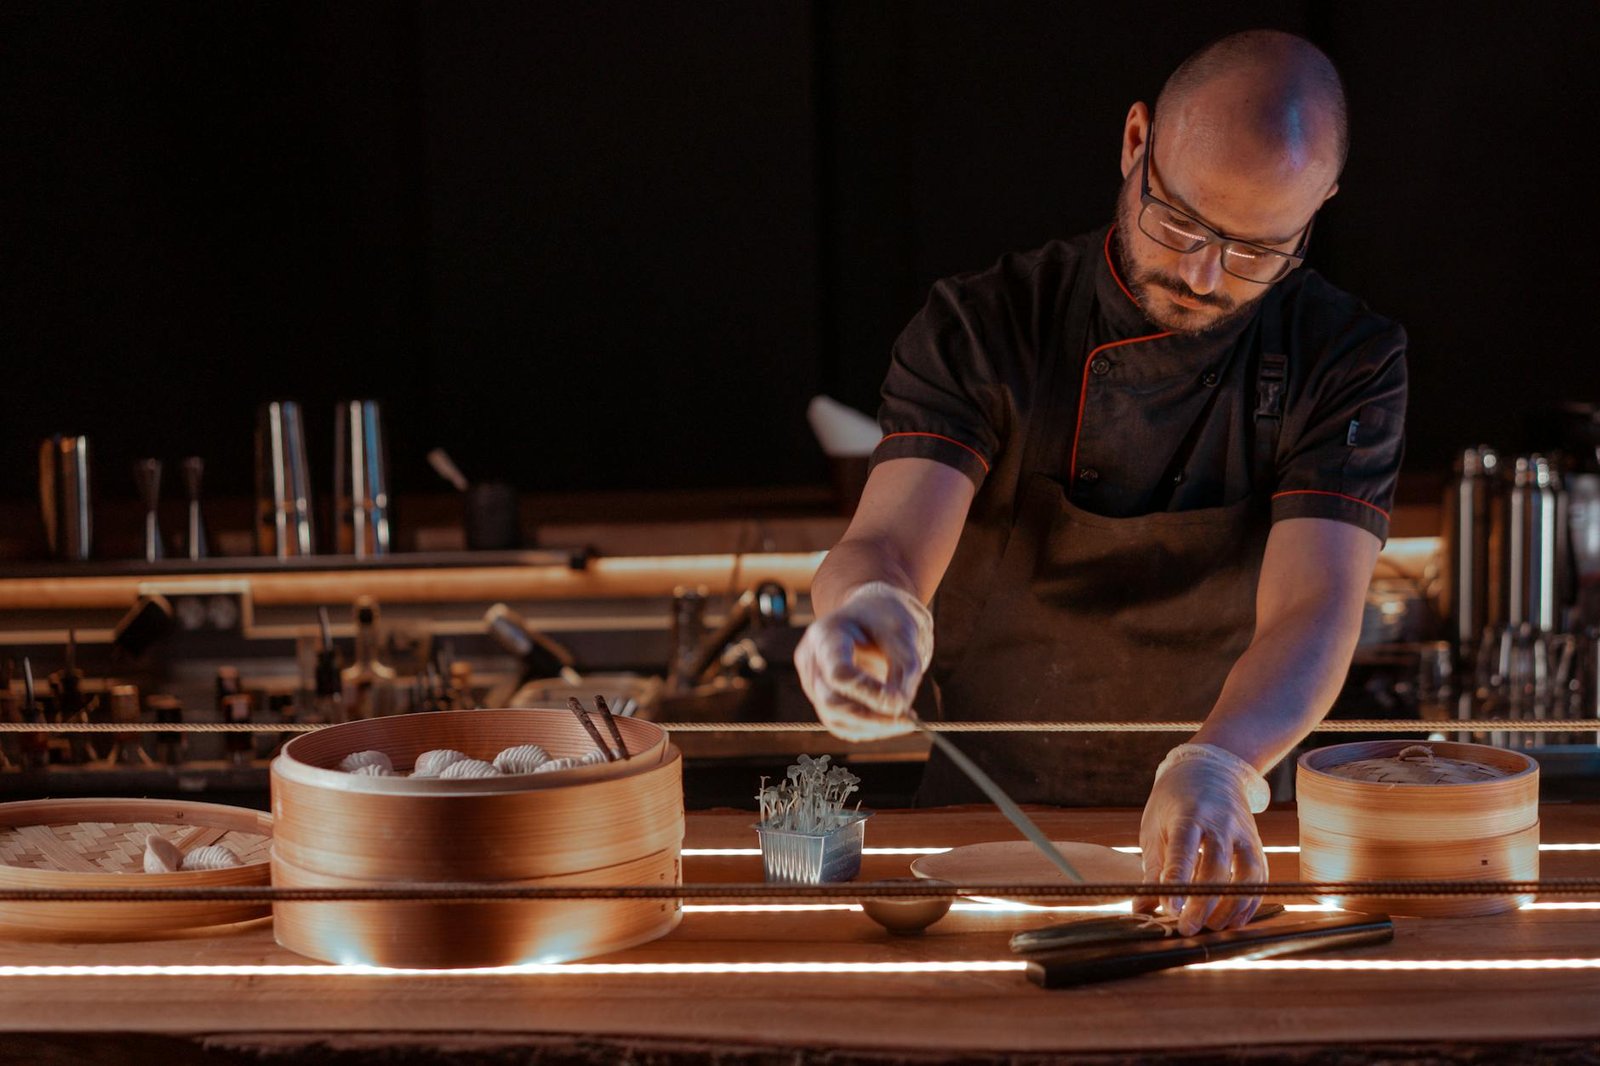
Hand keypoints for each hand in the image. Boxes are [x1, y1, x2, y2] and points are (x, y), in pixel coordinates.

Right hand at [794, 582, 932, 741]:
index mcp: (826, 634)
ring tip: (906, 720)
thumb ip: (904, 669)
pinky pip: (841, 723)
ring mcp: (810, 681)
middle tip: (909, 720)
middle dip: (871, 717)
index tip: (900, 703)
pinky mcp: (820, 698)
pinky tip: (892, 721)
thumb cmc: (886, 621)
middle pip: (831, 700)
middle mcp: (811, 658)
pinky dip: (868, 728)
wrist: (869, 616)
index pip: (838, 671)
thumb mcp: (903, 634)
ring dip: (873, 726)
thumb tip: (898, 708)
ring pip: (834, 718)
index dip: (868, 692)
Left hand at [1134, 745, 1269, 935]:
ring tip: (1211, 928)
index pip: (1184, 849)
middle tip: (1187, 928)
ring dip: (1230, 907)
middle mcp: (1220, 822)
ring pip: (1246, 875)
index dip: (1178, 881)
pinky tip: (1232, 920)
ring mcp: (1244, 833)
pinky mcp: (1258, 845)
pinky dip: (1249, 903)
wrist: (1210, 770)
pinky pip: (1259, 878)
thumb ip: (1152, 870)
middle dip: (1203, 902)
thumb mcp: (1155, 828)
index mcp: (1188, 814)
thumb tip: (1141, 908)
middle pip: (1216, 866)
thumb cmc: (1174, 803)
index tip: (1170, 909)